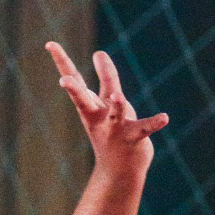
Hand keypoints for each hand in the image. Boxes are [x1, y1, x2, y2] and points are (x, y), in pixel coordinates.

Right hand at [45, 42, 168, 176]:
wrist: (119, 171)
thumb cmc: (111, 132)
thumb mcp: (106, 102)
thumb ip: (105, 76)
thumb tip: (98, 52)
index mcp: (90, 106)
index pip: (74, 80)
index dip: (61, 61)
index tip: (50, 43)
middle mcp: (99, 116)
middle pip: (84, 100)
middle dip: (74, 91)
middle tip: (63, 81)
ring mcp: (115, 128)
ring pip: (115, 113)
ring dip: (116, 105)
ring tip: (116, 96)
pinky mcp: (133, 137)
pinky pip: (144, 128)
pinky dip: (154, 123)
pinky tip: (164, 118)